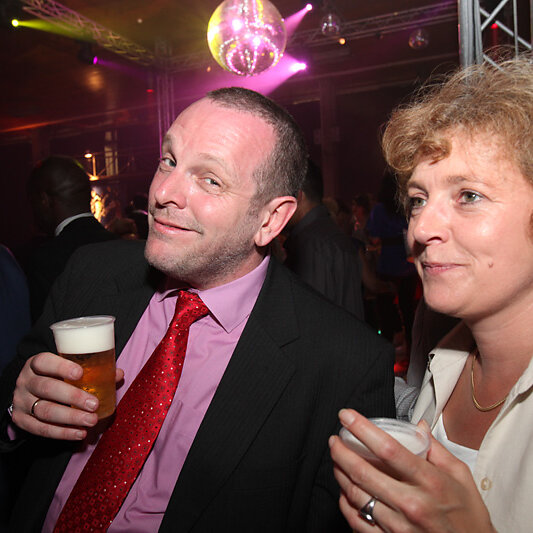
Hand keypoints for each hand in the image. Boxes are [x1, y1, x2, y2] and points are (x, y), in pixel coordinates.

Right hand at [11, 352, 123, 440]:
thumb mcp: (66, 368)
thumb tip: (118, 373)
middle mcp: (25, 381)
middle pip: (46, 388)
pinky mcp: (20, 420)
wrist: (28, 392)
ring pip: (44, 411)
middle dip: (72, 397)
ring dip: (70, 418)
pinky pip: (41, 429)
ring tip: (91, 420)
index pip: (44, 362)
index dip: (61, 367)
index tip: (80, 373)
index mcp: (36, 364)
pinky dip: (62, 433)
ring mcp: (21, 402)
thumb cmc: (54, 376)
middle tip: (94, 404)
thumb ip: (91, 370)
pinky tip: (79, 433)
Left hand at [329, 409, 495, 532]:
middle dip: (341, 451)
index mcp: (430, 482)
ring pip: (356, 496)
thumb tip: (419, 425)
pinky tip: (344, 490)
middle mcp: (412, 504)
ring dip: (340, 474)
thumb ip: (437, 448)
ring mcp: (399, 527)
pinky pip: (358, 522)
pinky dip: (346, 503)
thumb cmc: (468, 516)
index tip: (347, 416)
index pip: (388, 449)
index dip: (362, 429)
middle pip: (364, 472)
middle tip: (335, 439)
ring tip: (337, 460)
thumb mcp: (461, 476)